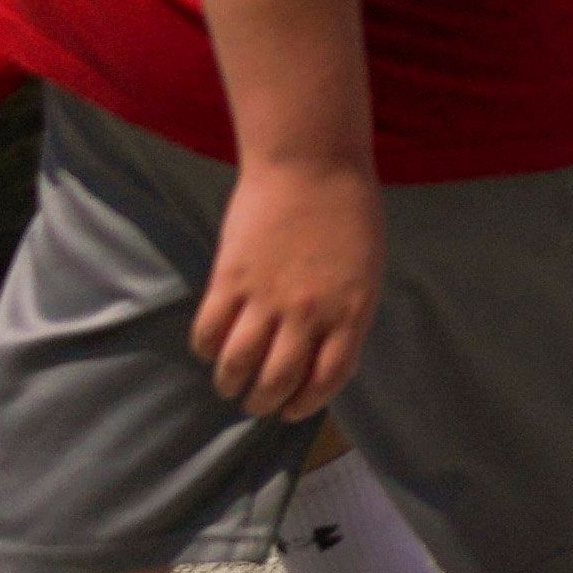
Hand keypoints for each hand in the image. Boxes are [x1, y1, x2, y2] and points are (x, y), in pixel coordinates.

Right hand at [193, 156, 381, 423]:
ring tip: (230, 383)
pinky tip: (212, 347)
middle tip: (254, 400)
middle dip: (263, 401)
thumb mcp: (364, 268)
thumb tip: (322, 349)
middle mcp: (310, 313)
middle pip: (278, 381)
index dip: (305, 403)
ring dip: (231, 383)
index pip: (328, 379)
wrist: (312, 163)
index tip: (291, 408)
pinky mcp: (231, 280)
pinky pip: (209, 333)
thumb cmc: (347, 210)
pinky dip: (207, 349)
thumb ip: (345, 311)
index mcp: (351, 310)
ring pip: (239, 366)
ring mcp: (268, 298)